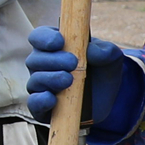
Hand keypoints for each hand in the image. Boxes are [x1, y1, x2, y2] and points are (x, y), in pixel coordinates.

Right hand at [23, 25, 142, 134]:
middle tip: (73, 62)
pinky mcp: (43, 108)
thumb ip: (105, 51)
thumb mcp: (111, 58)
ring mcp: (40, 87)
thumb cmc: (102, 72)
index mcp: (53, 47)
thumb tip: (91, 51)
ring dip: (50, 79)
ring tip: (69, 80)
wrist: (106, 101)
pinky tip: (52, 99)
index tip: (60, 42)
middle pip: (34, 59)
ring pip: (35, 81)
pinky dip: (40, 101)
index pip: (38, 37)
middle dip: (52, 60)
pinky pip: (34, 104)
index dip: (44, 38)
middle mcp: (41, 66)